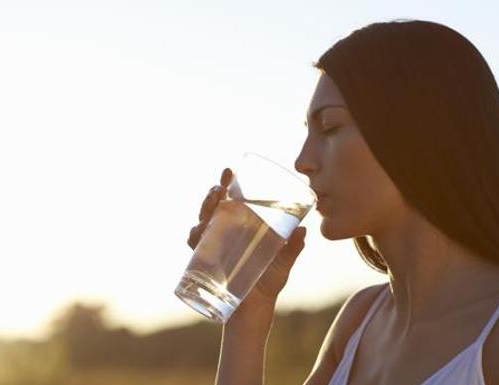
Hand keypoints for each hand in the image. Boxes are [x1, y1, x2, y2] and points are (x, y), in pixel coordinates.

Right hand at [187, 168, 307, 318]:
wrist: (254, 311)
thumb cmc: (268, 283)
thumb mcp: (283, 263)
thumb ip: (292, 248)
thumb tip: (303, 230)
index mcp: (242, 228)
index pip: (232, 201)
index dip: (228, 185)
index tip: (229, 170)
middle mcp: (224, 234)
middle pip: (214, 208)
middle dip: (214, 194)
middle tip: (220, 186)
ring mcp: (214, 248)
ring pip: (202, 222)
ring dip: (204, 209)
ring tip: (213, 200)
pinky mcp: (206, 263)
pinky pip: (195, 247)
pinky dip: (194, 237)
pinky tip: (197, 232)